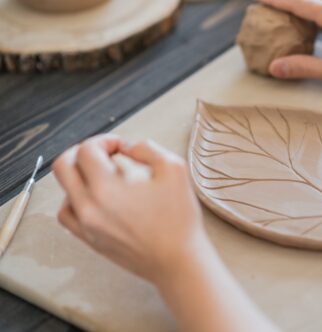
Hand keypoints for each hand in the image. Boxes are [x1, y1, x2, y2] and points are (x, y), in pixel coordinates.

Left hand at [52, 134, 206, 284]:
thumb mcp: (174, 169)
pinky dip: (76, 200)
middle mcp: (89, 207)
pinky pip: (68, 215)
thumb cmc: (179, 218)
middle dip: (83, 152)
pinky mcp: (90, 240)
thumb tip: (127, 147)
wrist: (178, 261)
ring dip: (81, 176)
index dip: (105, 140)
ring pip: (64, 190)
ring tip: (107, 178)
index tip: (122, 147)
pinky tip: (98, 199)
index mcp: (106, 188)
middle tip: (106, 154)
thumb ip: (147, 149)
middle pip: (63, 166)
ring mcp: (86, 226)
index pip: (87, 150)